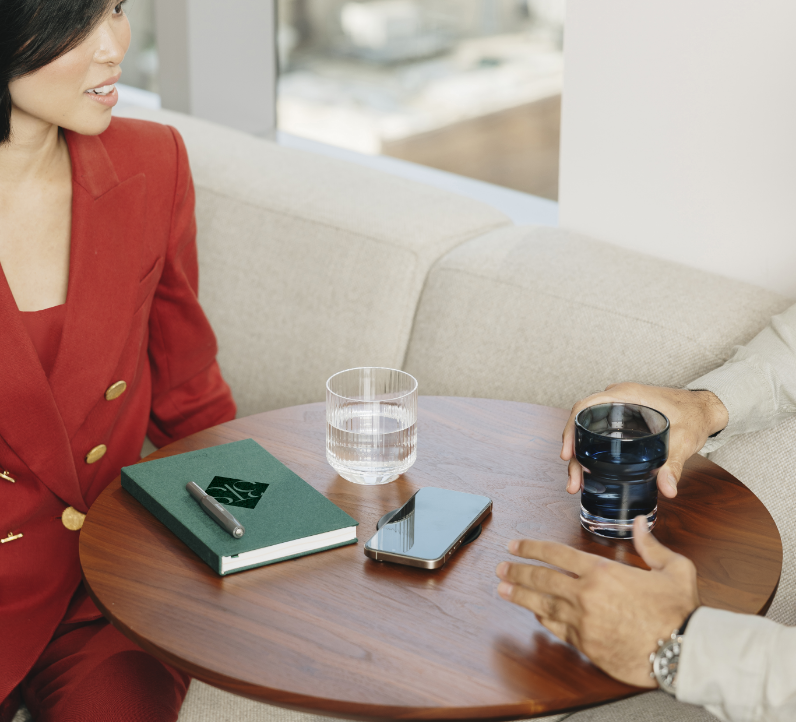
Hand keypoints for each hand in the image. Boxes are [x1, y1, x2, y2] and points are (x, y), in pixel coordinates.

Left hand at [495, 516, 699, 687]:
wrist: (684, 653)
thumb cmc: (680, 611)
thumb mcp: (674, 568)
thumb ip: (651, 545)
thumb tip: (640, 523)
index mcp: (602, 572)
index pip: (555, 554)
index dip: (531, 547)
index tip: (514, 545)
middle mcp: (586, 595)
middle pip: (541, 578)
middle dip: (517, 570)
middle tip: (500, 567)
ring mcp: (582, 622)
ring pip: (542, 605)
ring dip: (520, 595)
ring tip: (503, 590)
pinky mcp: (585, 645)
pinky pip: (556, 629)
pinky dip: (543, 620)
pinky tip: (535, 616)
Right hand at [561, 383, 727, 497]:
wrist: (705, 409)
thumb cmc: (693, 416)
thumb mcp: (683, 441)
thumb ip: (673, 465)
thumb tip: (667, 489)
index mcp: (625, 395)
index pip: (585, 407)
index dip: (570, 429)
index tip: (568, 454)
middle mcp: (616, 399)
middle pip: (582, 422)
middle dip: (572, 452)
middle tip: (573, 481)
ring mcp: (617, 409)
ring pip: (587, 429)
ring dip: (579, 455)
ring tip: (577, 482)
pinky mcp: (621, 419)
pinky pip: (597, 431)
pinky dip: (590, 450)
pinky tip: (589, 471)